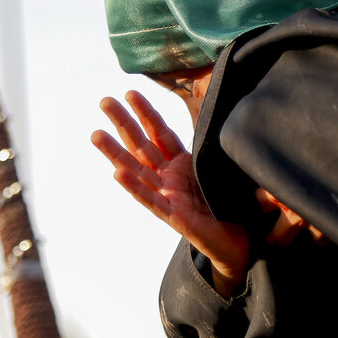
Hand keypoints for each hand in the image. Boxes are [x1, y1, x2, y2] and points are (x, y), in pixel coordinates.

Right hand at [92, 90, 249, 295]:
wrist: (241, 244)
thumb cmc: (233, 207)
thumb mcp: (227, 170)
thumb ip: (223, 150)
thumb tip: (232, 116)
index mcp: (183, 164)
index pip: (161, 133)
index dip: (147, 113)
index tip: (131, 92)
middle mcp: (170, 177)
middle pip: (142, 145)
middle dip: (123, 123)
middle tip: (104, 101)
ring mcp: (169, 196)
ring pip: (138, 171)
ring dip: (116, 153)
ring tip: (96, 134)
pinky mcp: (174, 217)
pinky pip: (151, 200)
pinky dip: (135, 187)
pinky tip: (118, 173)